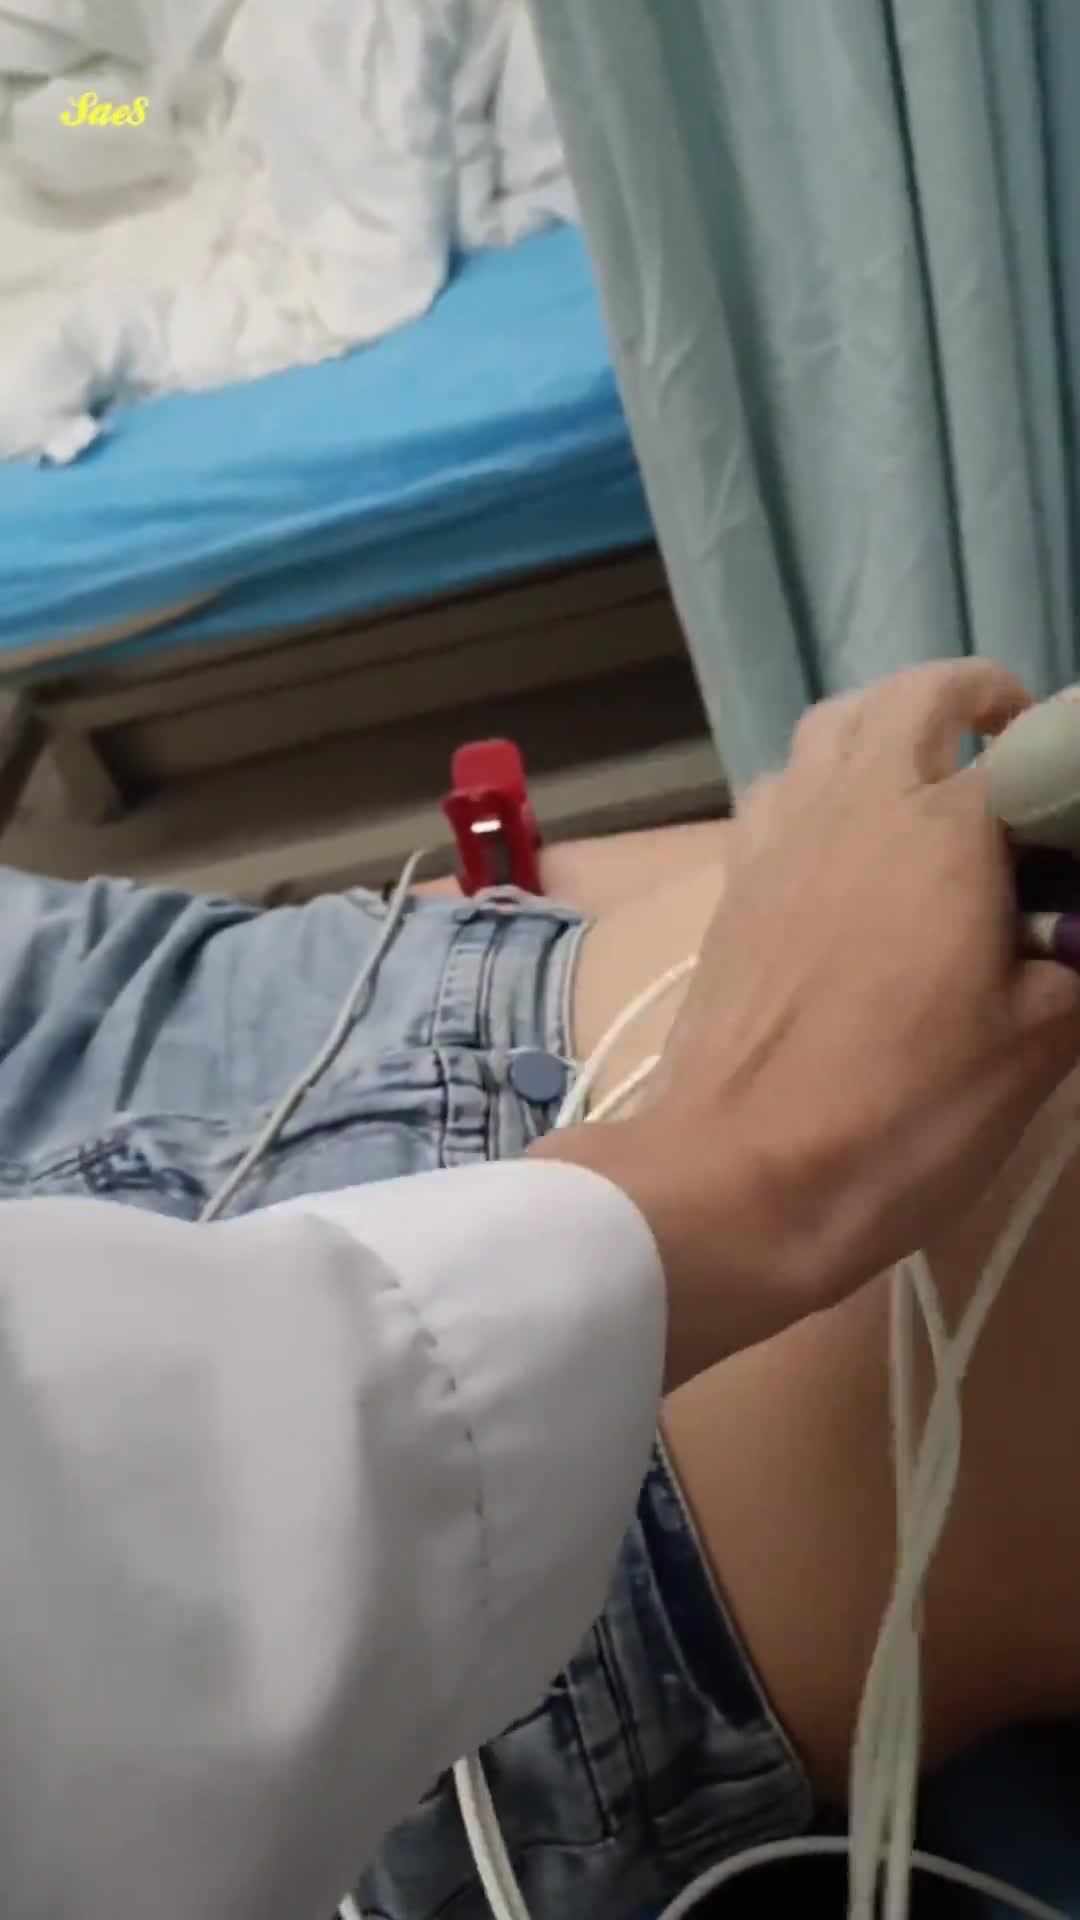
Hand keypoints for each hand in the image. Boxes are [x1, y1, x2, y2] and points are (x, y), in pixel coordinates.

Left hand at [537, 661, 1079, 1387]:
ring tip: (928, 782)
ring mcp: (777, 841)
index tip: (1079, 822)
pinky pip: (779, 795)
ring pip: (828, 731)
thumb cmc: (902, 1113)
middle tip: (1015, 745)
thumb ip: (1078, 963)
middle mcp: (852, 805)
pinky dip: (820, 790)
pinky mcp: (731, 890)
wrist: (739, 1178)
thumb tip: (1075, 932)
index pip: (1034, 751)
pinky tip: (844, 852)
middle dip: (974, 701)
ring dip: (885, 731)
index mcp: (941, 827)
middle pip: (911, 698)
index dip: (1070, 772)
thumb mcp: (1037, 1047)